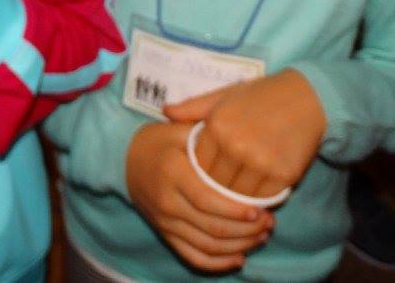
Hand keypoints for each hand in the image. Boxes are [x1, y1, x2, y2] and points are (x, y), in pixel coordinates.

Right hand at [125, 121, 273, 273]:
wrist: (125, 160)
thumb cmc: (160, 142)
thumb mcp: (180, 130)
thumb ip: (207, 136)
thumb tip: (240, 142)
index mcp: (172, 172)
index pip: (207, 199)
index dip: (235, 209)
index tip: (260, 210)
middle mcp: (167, 202)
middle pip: (210, 227)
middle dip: (245, 230)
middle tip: (270, 223)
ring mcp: (165, 222)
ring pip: (206, 246)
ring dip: (238, 246)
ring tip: (262, 236)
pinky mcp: (165, 234)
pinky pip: (192, 257)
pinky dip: (217, 263)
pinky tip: (239, 258)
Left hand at [165, 70, 325, 201]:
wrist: (306, 97)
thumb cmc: (261, 95)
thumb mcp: (224, 95)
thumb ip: (193, 107)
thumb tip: (165, 111)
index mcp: (217, 125)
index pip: (198, 165)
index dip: (200, 172)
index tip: (206, 174)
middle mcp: (236, 145)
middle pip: (216, 184)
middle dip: (217, 188)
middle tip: (222, 188)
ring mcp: (260, 162)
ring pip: (238, 196)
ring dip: (237, 197)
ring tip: (239, 191)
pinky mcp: (283, 174)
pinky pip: (263, 198)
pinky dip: (259, 198)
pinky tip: (259, 189)